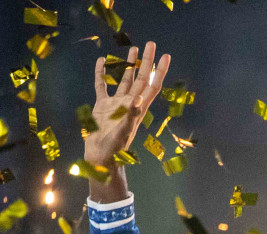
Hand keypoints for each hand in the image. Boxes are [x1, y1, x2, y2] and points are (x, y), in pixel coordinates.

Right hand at [84, 42, 170, 169]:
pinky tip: (103, 61)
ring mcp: (116, 103)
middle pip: (141, 77)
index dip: (159, 71)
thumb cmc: (114, 148)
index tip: (166, 56)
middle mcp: (130, 102)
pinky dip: (102, 73)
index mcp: (138, 107)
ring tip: (133, 49)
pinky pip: (102, 85)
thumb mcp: (124, 131)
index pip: (152, 85)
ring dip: (129, 64)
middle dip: (146, 61)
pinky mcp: (102, 106)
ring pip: (125, 79)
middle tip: (151, 43)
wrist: (100, 156)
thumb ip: (131, 116)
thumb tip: (138, 99)